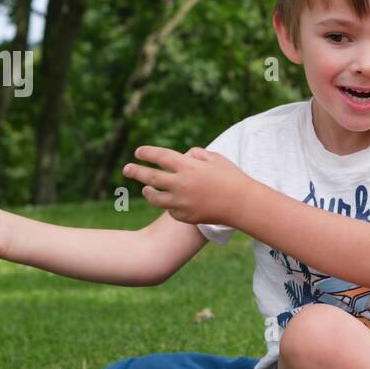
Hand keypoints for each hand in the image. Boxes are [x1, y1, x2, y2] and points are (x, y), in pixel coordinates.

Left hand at [122, 145, 250, 226]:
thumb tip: (184, 156)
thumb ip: (196, 154)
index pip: (160, 157)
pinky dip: (169, 205)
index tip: (138, 152)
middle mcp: (181, 184)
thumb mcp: (216, 158)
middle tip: (126, 169)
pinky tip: (171, 202)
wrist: (243, 204)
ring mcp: (182, 202)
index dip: (147, 153)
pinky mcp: (185, 216)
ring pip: (155, 198)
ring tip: (146, 189)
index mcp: (188, 166)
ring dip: (148, 192)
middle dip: (135, 172)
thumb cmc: (231, 178)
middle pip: (150, 177)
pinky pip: (170, 210)